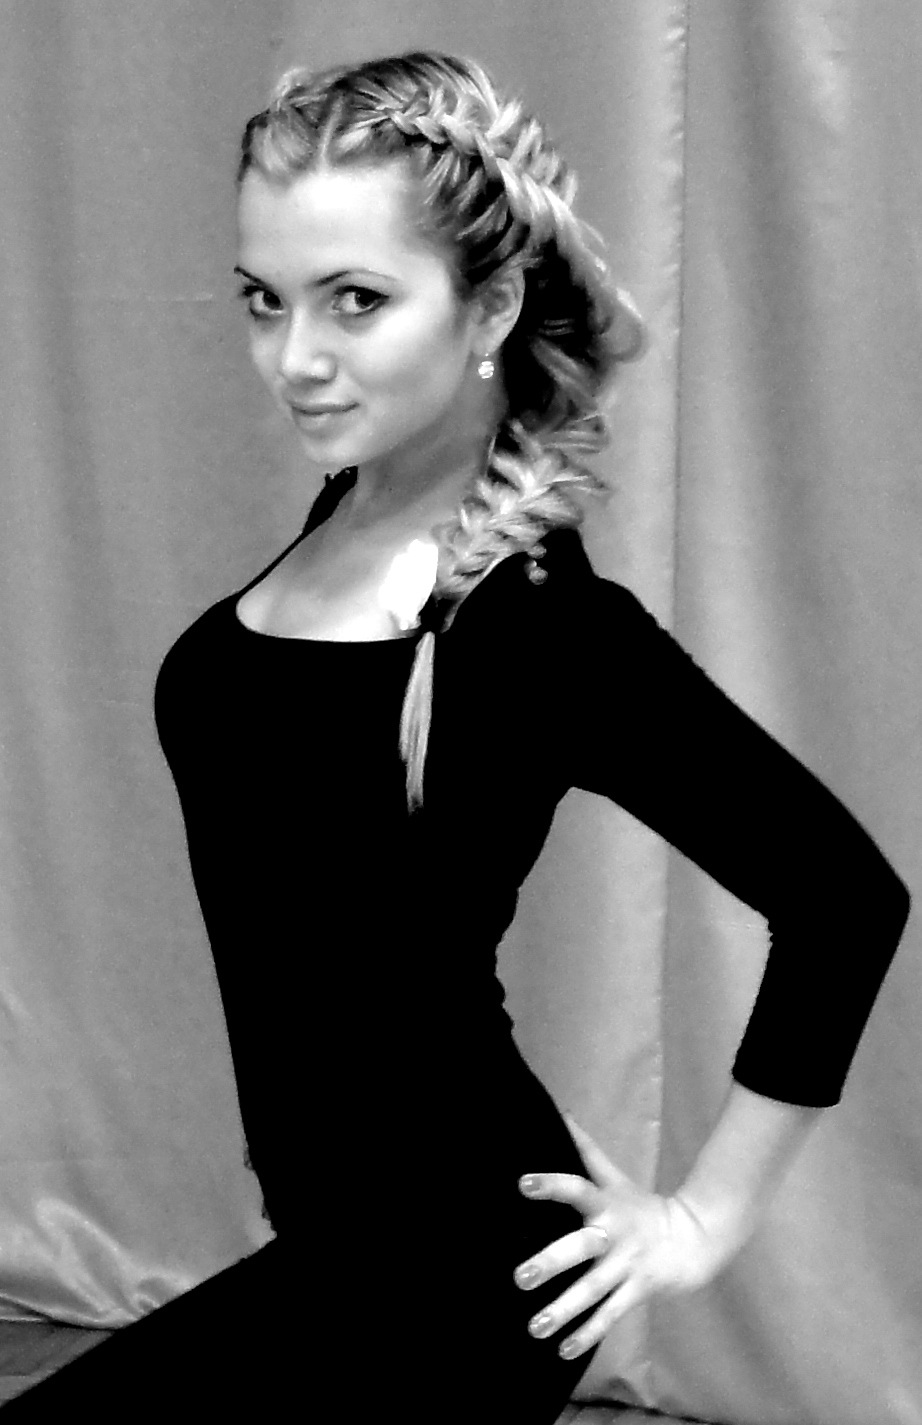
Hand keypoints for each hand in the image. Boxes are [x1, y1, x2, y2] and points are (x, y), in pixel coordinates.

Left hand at [513, 1113, 750, 1360]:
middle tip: (518, 1278)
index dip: (551, 1185)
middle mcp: (613, 1235)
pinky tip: (562, 1350)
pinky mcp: (638, 1291)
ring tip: (534, 1326)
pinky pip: (610, 1316)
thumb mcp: (615, 1177)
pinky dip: (587, 1334)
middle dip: (550, 1263)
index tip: (523, 1184)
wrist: (696, 1238)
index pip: (576, 1187)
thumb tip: (561, 1112)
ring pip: (593, 1290)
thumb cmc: (641, 1206)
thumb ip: (586, 1149)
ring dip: (563, 1310)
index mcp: (605, 1204)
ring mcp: (626, 1266)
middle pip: (581, 1248)